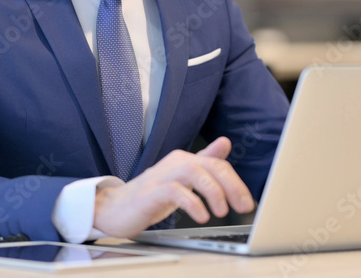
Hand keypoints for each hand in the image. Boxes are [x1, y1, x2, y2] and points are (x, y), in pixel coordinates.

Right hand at [92, 137, 254, 237]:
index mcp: (184, 160)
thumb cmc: (150, 196)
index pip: (217, 164)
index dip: (236, 182)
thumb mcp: (182, 180)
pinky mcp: (151, 192)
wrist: (114, 209)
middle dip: (231, 186)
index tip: (246, 202)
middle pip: (210, 166)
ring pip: (195, 173)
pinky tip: (201, 216)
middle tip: (242, 206)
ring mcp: (162, 176)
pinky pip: (176, 191)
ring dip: (214, 193)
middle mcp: (175, 163)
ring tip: (222, 212)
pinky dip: (192, 203)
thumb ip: (203, 162)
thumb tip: (225, 143)